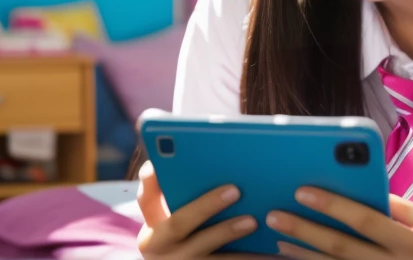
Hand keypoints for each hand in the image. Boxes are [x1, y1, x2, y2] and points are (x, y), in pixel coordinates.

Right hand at [135, 160, 267, 258]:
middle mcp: (158, 245)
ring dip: (227, 232)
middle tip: (234, 190)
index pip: (146, 198)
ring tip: (252, 221)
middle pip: (178, 223)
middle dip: (206, 205)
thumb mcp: (180, 219)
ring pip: (202, 247)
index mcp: (153, 224)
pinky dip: (246, 256)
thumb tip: (223, 163)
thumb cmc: (191, 236)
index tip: (160, 161)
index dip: (151, 179)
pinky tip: (266, 249)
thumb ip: (189, 196)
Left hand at [265, 188, 412, 259]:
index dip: (333, 205)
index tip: (303, 190)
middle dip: (305, 230)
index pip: (366, 221)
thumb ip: (405, 209)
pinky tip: (297, 259)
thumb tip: (374, 190)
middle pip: (341, 248)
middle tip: (274, 216)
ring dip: (303, 255)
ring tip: (277, 239)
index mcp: (410, 244)